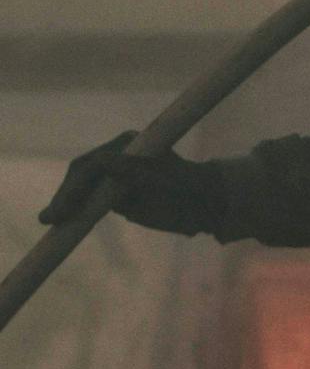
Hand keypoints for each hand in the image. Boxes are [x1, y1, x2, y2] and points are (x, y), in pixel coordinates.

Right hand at [38, 130, 227, 236]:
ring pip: (78, 187)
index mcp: (127, 145)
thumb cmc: (187, 188)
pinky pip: (86, 201)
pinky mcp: (111, 194)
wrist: (201, 205)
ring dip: (63, 203)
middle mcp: (115, 156)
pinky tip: (58, 223)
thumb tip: (102, 162)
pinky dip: (72, 211)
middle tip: (51, 218)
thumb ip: (133, 171)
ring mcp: (111, 175)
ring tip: (48, 221)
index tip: (65, 207)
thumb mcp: (161, 179)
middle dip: (65, 196)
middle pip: (80, 174)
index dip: (75, 186)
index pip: (92, 164)